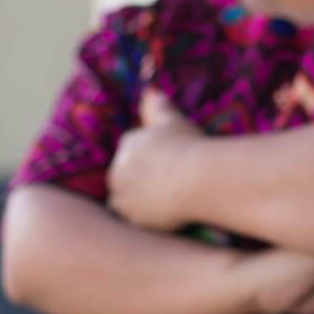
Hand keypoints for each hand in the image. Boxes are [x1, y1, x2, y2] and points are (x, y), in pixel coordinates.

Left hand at [107, 89, 203, 231]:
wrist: (195, 178)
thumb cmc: (188, 146)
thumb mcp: (173, 120)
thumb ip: (158, 106)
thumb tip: (150, 90)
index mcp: (127, 144)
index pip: (130, 153)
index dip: (146, 163)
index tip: (163, 169)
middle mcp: (118, 170)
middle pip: (122, 180)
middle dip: (136, 184)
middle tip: (161, 192)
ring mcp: (123, 197)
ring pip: (123, 203)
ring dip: (135, 205)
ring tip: (159, 209)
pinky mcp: (133, 219)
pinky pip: (134, 223)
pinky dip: (144, 222)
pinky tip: (161, 222)